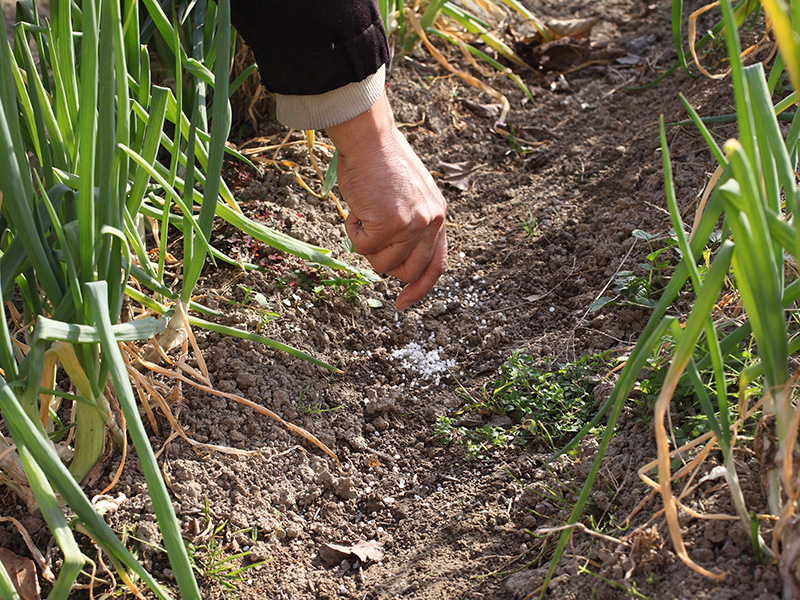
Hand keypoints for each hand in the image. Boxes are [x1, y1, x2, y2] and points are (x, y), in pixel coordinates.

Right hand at [326, 90, 447, 309]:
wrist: (369, 138)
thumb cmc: (380, 162)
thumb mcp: (409, 195)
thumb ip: (411, 224)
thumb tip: (395, 258)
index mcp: (438, 216)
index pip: (436, 265)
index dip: (420, 287)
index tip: (403, 302)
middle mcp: (431, 222)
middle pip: (406, 271)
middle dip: (382, 261)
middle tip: (369, 236)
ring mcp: (412, 225)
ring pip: (381, 263)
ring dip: (365, 243)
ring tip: (364, 212)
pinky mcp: (390, 224)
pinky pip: (362, 247)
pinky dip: (352, 231)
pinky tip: (356, 208)